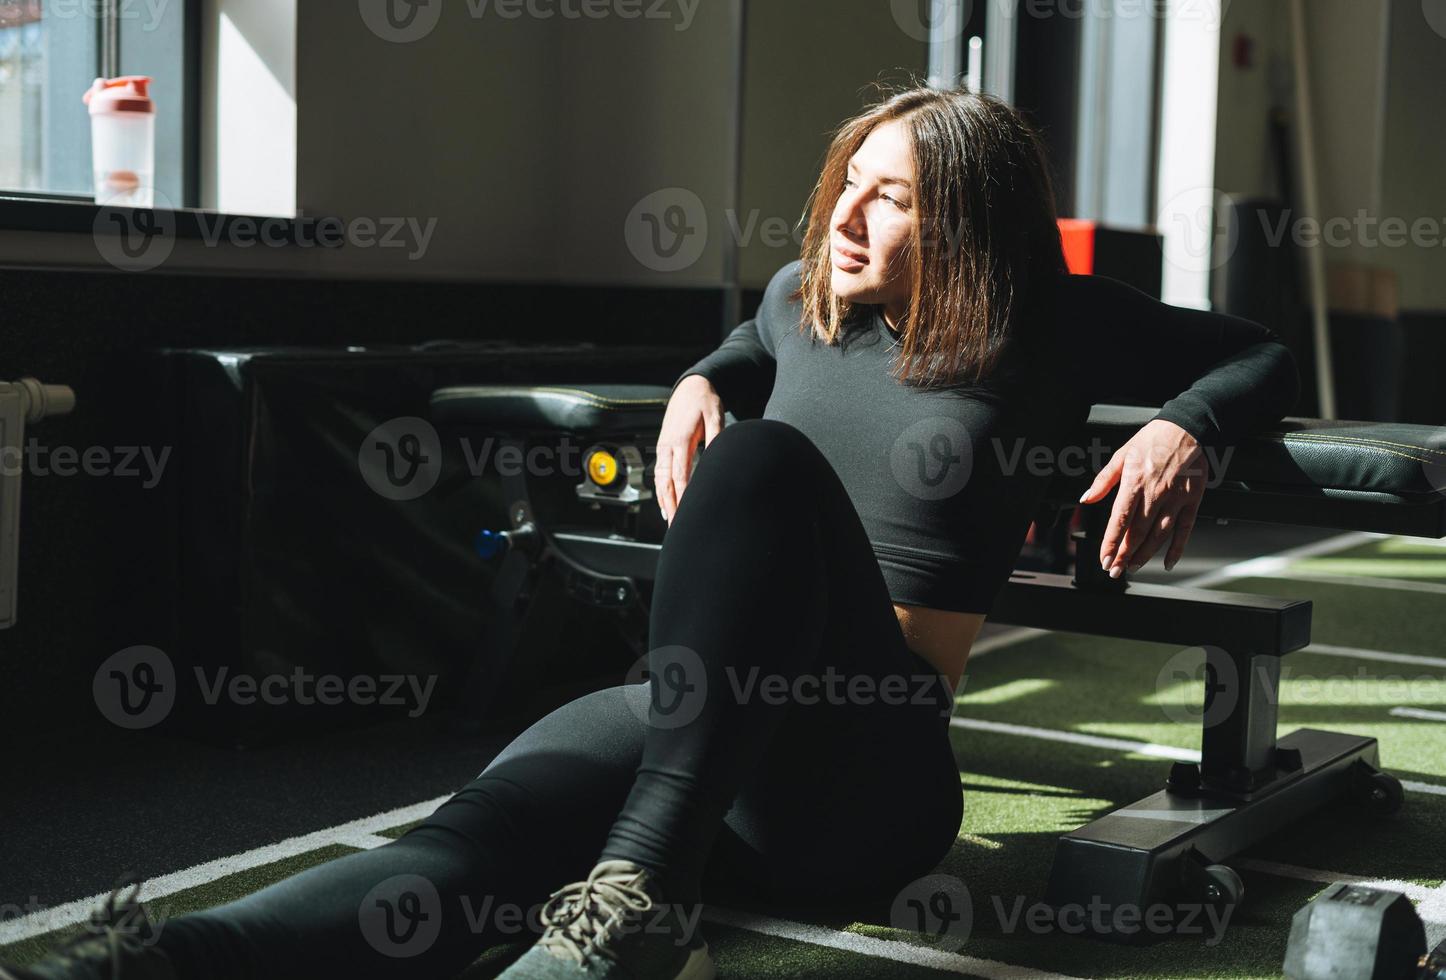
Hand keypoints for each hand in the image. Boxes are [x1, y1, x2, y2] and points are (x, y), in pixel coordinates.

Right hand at [654, 375, 724, 525]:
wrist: (691, 386)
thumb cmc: (705, 400)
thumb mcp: (715, 416)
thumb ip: (716, 438)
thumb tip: (719, 457)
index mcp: (680, 440)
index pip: (680, 475)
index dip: (682, 495)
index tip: (686, 511)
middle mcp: (667, 445)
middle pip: (666, 482)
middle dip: (670, 504)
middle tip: (676, 525)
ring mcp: (663, 446)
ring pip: (659, 479)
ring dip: (663, 500)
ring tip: (669, 519)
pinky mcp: (663, 447)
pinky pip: (659, 472)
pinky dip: (660, 489)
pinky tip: (665, 501)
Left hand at [1077, 418, 1206, 576]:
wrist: (1188, 428)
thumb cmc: (1153, 440)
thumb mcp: (1121, 455)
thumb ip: (1103, 480)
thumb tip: (1086, 498)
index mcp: (1134, 484)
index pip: (1119, 521)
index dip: (1111, 543)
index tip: (1104, 558)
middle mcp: (1155, 495)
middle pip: (1137, 533)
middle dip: (1124, 555)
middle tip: (1115, 570)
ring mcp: (1175, 500)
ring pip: (1159, 535)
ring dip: (1145, 555)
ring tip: (1134, 567)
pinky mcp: (1192, 501)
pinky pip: (1185, 530)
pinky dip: (1177, 548)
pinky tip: (1168, 562)